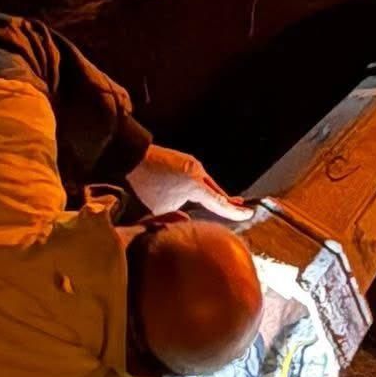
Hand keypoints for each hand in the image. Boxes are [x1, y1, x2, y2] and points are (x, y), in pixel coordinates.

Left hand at [128, 144, 252, 223]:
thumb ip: (174, 218)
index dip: (235, 211)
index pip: (220, 202)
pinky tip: (194, 194)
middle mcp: (197, 171)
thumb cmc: (140, 185)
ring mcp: (190, 163)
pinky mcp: (181, 160)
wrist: (126, 156)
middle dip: (226, 202)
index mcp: (195, 185)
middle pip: (216, 192)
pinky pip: (196, 177)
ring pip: (205, 184)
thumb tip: (186, 220)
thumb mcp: (156, 210)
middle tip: (239, 209)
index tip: (249, 213)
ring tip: (216, 205)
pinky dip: (198, 187)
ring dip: (208, 195)